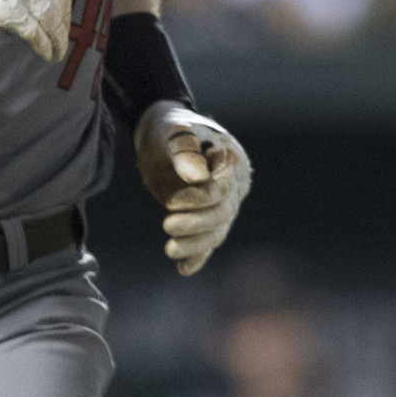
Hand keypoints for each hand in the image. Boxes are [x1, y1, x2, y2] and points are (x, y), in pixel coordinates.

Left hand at [134, 101, 250, 275]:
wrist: (163, 135)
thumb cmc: (169, 128)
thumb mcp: (172, 129)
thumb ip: (184, 148)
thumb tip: (197, 175)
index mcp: (230, 159)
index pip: (220, 188)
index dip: (198, 199)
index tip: (171, 203)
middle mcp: (232, 184)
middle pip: (221, 213)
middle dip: (195, 223)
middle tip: (167, 226)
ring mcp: (222, 203)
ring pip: (216, 230)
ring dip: (195, 243)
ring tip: (169, 250)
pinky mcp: (208, 216)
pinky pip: (208, 240)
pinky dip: (198, 255)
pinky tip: (184, 269)